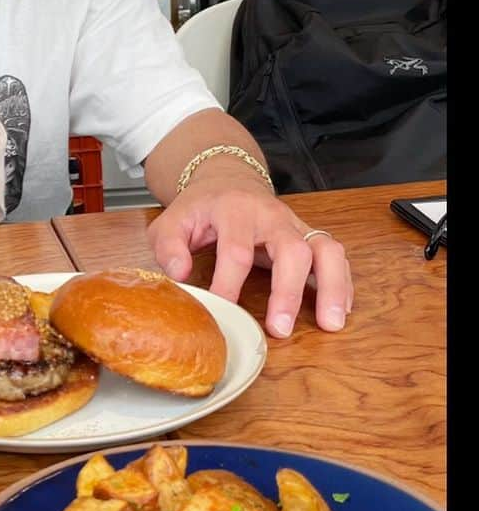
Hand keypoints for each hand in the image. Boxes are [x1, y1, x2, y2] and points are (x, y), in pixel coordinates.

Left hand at [147, 174, 353, 337]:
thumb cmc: (201, 208)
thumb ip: (169, 246)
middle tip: (280, 328)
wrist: (227, 181)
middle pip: (292, 250)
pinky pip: (335, 256)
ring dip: (332, 287)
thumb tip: (179, 274)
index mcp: (236, 211)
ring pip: (326, 249)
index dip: (229, 284)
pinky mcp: (309, 236)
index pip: (236, 251)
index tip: (223, 311)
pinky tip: (341, 309)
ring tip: (331, 323)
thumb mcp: (172, 221)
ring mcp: (296, 225)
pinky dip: (342, 282)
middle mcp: (272, 216)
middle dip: (288, 291)